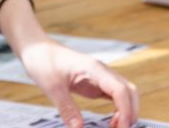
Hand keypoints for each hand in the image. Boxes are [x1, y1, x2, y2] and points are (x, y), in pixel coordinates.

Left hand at [19, 39, 139, 127]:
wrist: (37, 49)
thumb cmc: (44, 61)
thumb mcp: (52, 87)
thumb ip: (66, 108)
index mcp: (94, 69)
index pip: (120, 90)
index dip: (125, 110)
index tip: (121, 127)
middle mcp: (102, 72)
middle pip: (129, 91)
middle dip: (131, 111)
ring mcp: (101, 77)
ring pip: (125, 92)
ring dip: (127, 110)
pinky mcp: (96, 82)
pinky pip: (115, 95)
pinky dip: (118, 108)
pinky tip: (111, 121)